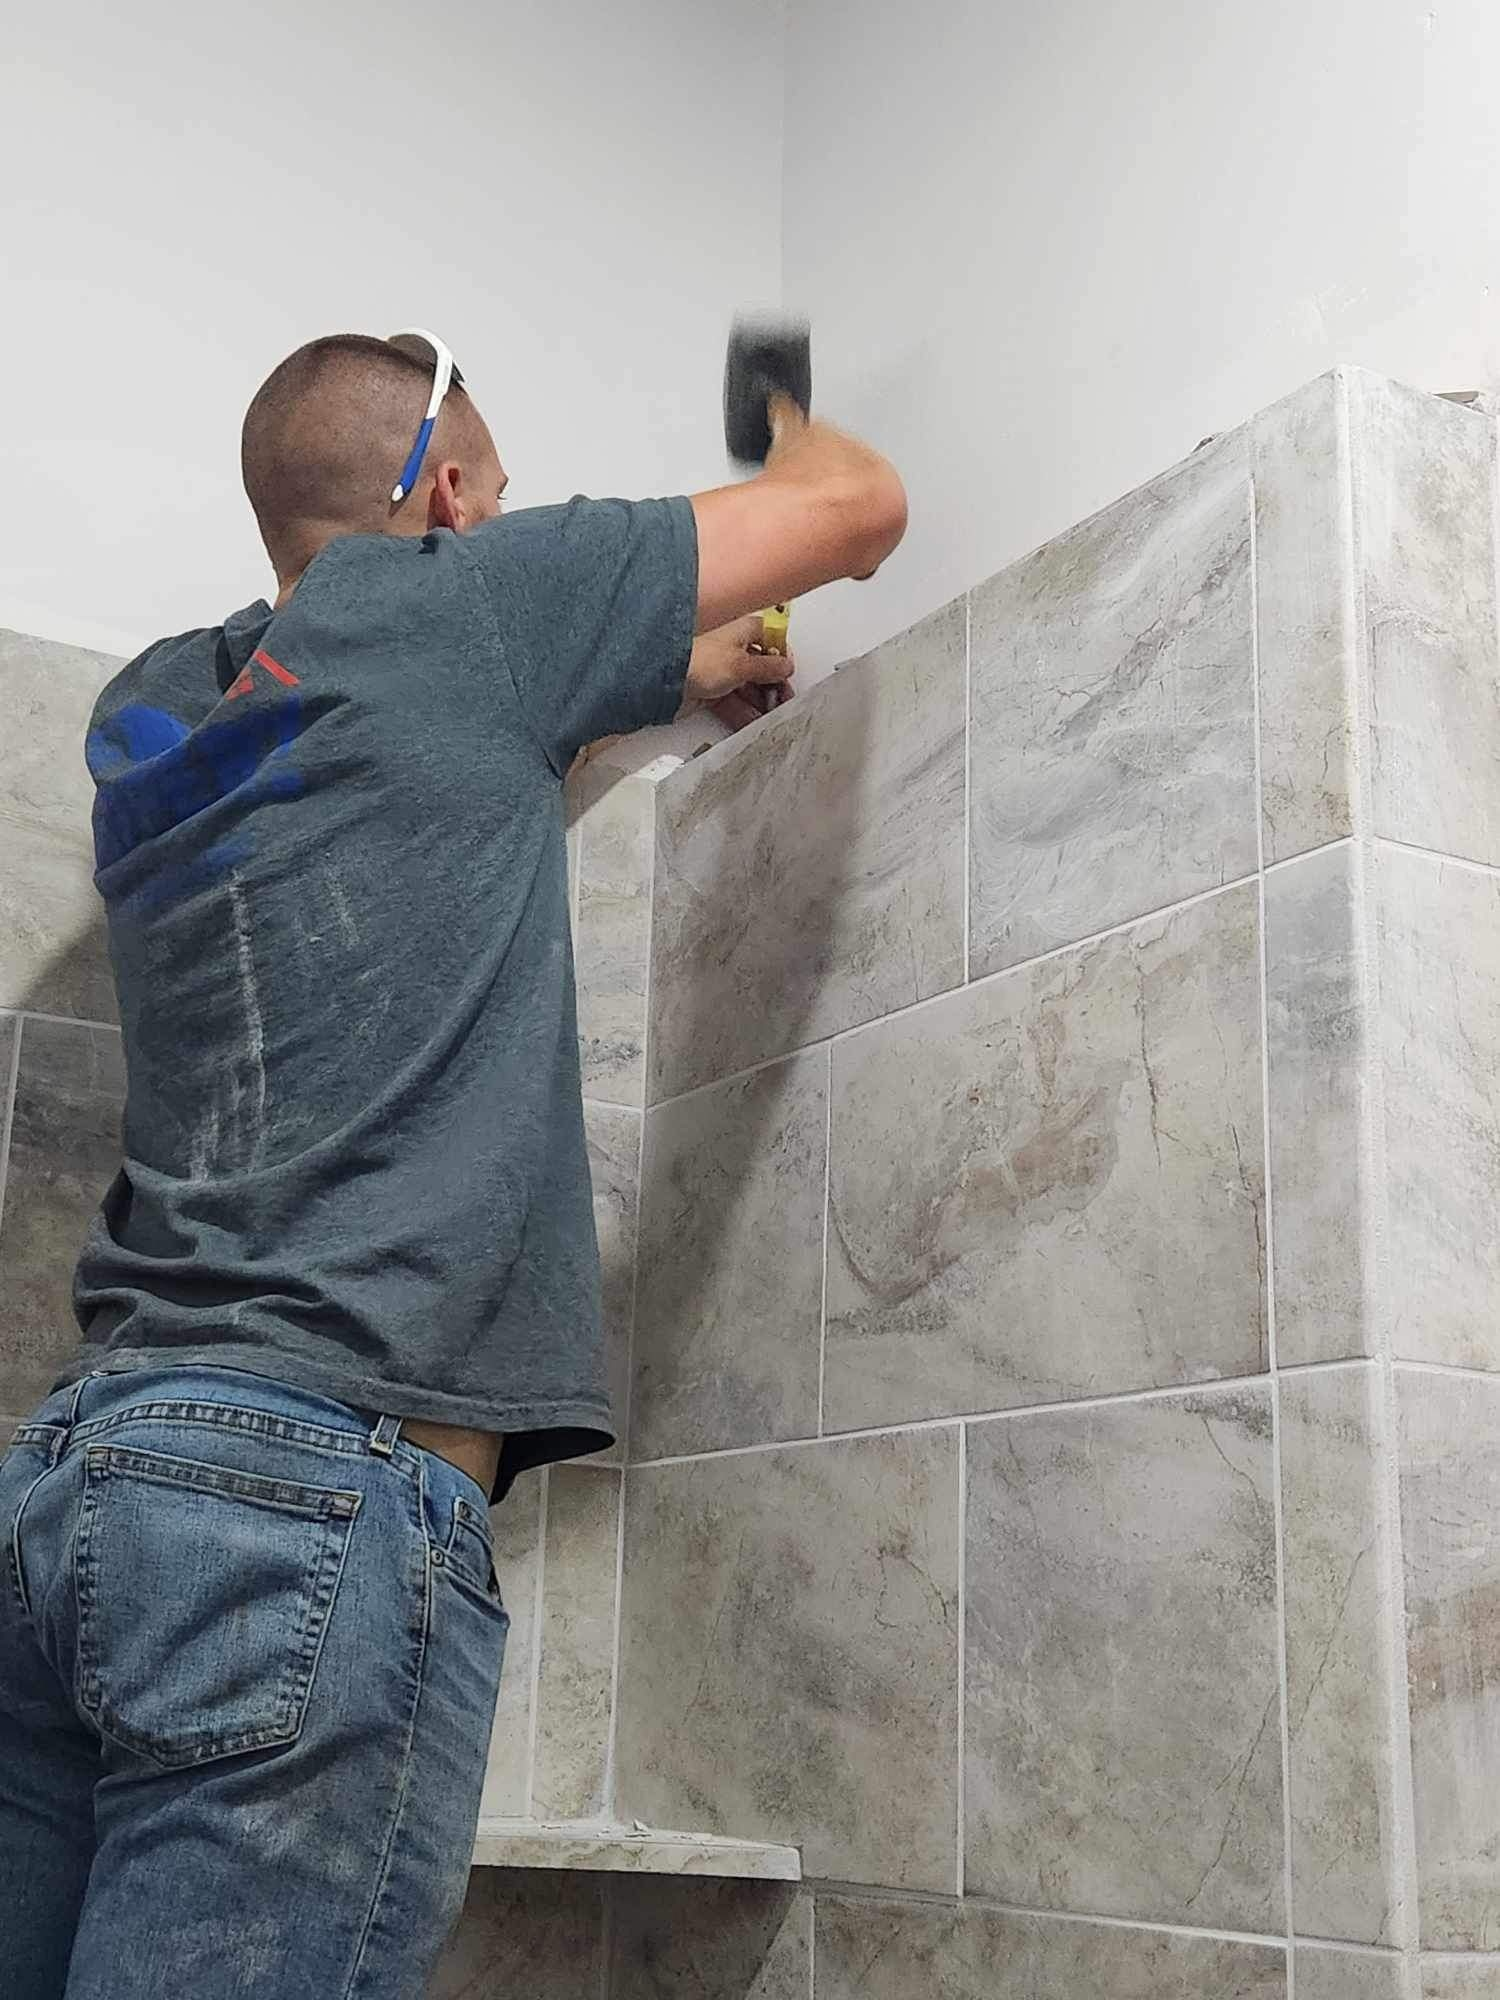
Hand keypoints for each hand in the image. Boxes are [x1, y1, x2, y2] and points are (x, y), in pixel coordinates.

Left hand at [685, 615, 794, 732]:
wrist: (663, 681)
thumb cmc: (697, 660)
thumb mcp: (743, 664)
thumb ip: (769, 667)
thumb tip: (786, 666)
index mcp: (740, 631)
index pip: (768, 637)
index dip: (780, 654)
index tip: (788, 671)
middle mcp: (730, 649)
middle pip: (760, 666)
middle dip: (773, 684)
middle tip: (783, 700)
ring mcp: (719, 670)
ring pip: (747, 687)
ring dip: (760, 702)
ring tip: (771, 715)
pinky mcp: (709, 690)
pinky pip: (732, 702)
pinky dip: (743, 712)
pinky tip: (753, 721)